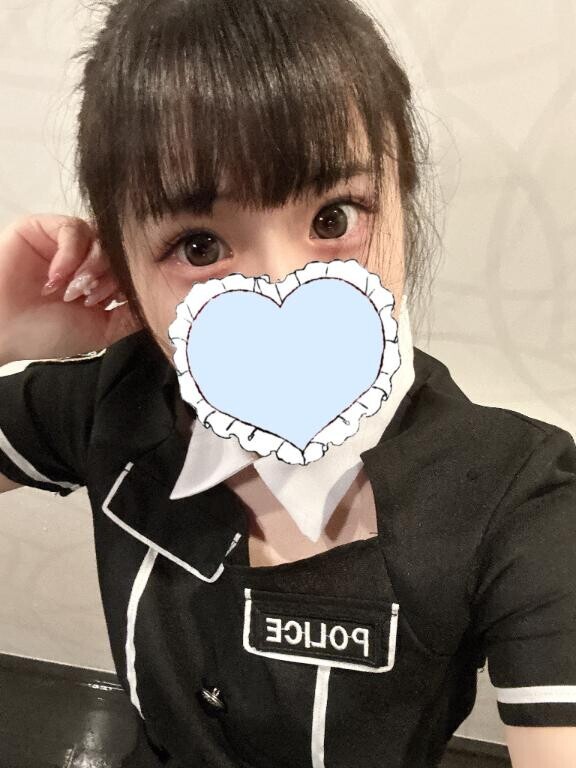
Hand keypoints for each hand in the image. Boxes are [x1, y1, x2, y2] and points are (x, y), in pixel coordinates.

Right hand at [0, 213, 142, 363]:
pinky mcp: (41, 227)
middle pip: (119, 248)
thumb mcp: (100, 331)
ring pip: (100, 236)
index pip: (129, 266)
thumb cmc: (43, 334)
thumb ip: (130, 316)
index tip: (110, 305)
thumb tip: (158, 303)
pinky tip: (57, 278)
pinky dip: (71, 254)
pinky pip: (73, 228)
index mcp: (97, 280)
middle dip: (112, 275)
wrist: (0, 330)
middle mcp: (83, 258)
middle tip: (92, 298)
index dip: (127, 283)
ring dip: (93, 265)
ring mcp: (63, 242)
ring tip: (75, 291)